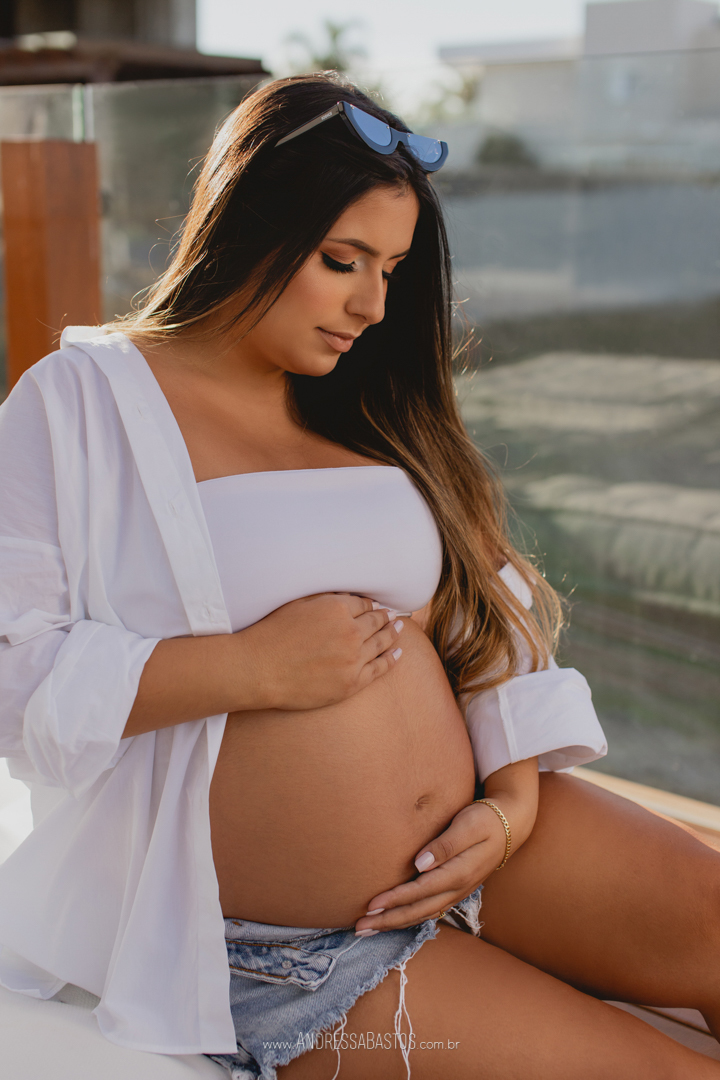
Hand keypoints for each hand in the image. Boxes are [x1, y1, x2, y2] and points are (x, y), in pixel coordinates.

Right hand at [241, 592, 404, 710]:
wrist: (260, 669)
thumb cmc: (273, 633)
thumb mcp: (299, 604)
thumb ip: (327, 599)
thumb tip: (347, 598)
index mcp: (337, 609)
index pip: (363, 604)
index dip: (370, 605)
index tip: (374, 606)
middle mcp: (350, 632)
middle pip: (376, 622)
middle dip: (385, 617)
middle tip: (393, 615)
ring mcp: (353, 659)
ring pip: (381, 643)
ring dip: (392, 634)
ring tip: (398, 629)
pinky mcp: (351, 683)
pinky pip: (379, 668)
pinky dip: (391, 659)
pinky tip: (397, 654)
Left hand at [354, 758, 538, 934]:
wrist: (510, 824)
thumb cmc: (485, 819)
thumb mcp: (468, 825)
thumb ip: (445, 844)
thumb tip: (420, 863)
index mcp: (458, 873)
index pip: (420, 891)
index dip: (395, 900)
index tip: (371, 905)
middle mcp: (457, 888)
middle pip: (418, 911)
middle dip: (388, 920)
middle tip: (360, 927)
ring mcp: (457, 892)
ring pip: (422, 914)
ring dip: (395, 923)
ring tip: (369, 928)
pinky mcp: (455, 890)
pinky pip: (429, 910)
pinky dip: (409, 918)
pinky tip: (394, 920)